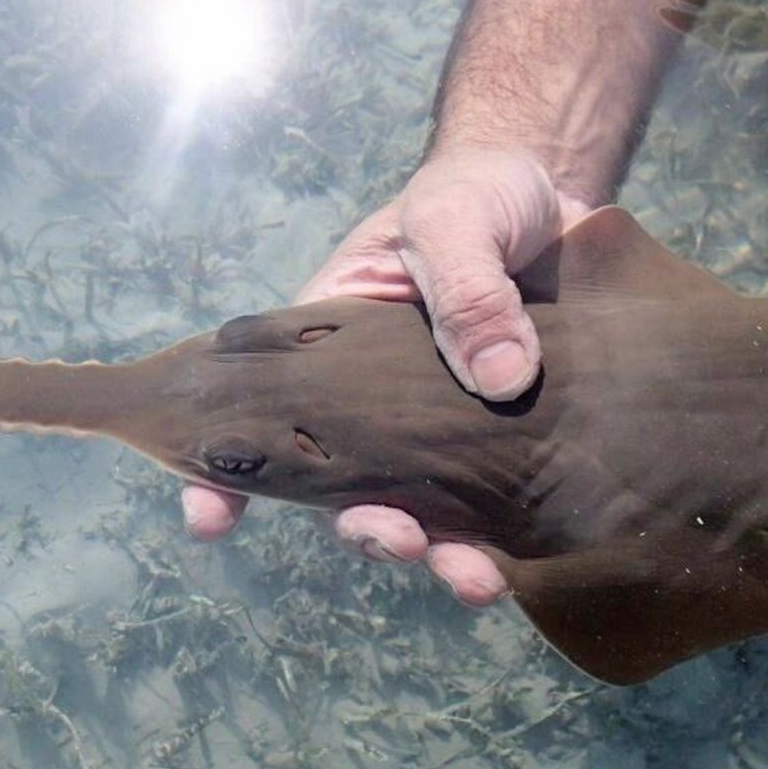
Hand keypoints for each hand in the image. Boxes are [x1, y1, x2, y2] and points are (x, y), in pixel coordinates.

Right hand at [182, 146, 590, 605]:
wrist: (559, 190)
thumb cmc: (475, 194)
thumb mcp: (454, 218)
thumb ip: (466, 287)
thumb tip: (499, 378)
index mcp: (331, 350)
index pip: (264, 416)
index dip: (224, 475)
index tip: (208, 518)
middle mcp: (377, 407)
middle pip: (349, 486)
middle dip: (365, 526)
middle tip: (395, 536)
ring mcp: (445, 432)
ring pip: (427, 510)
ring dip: (440, 553)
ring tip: (472, 578)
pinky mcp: (510, 442)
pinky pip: (499, 505)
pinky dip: (503, 544)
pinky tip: (514, 568)